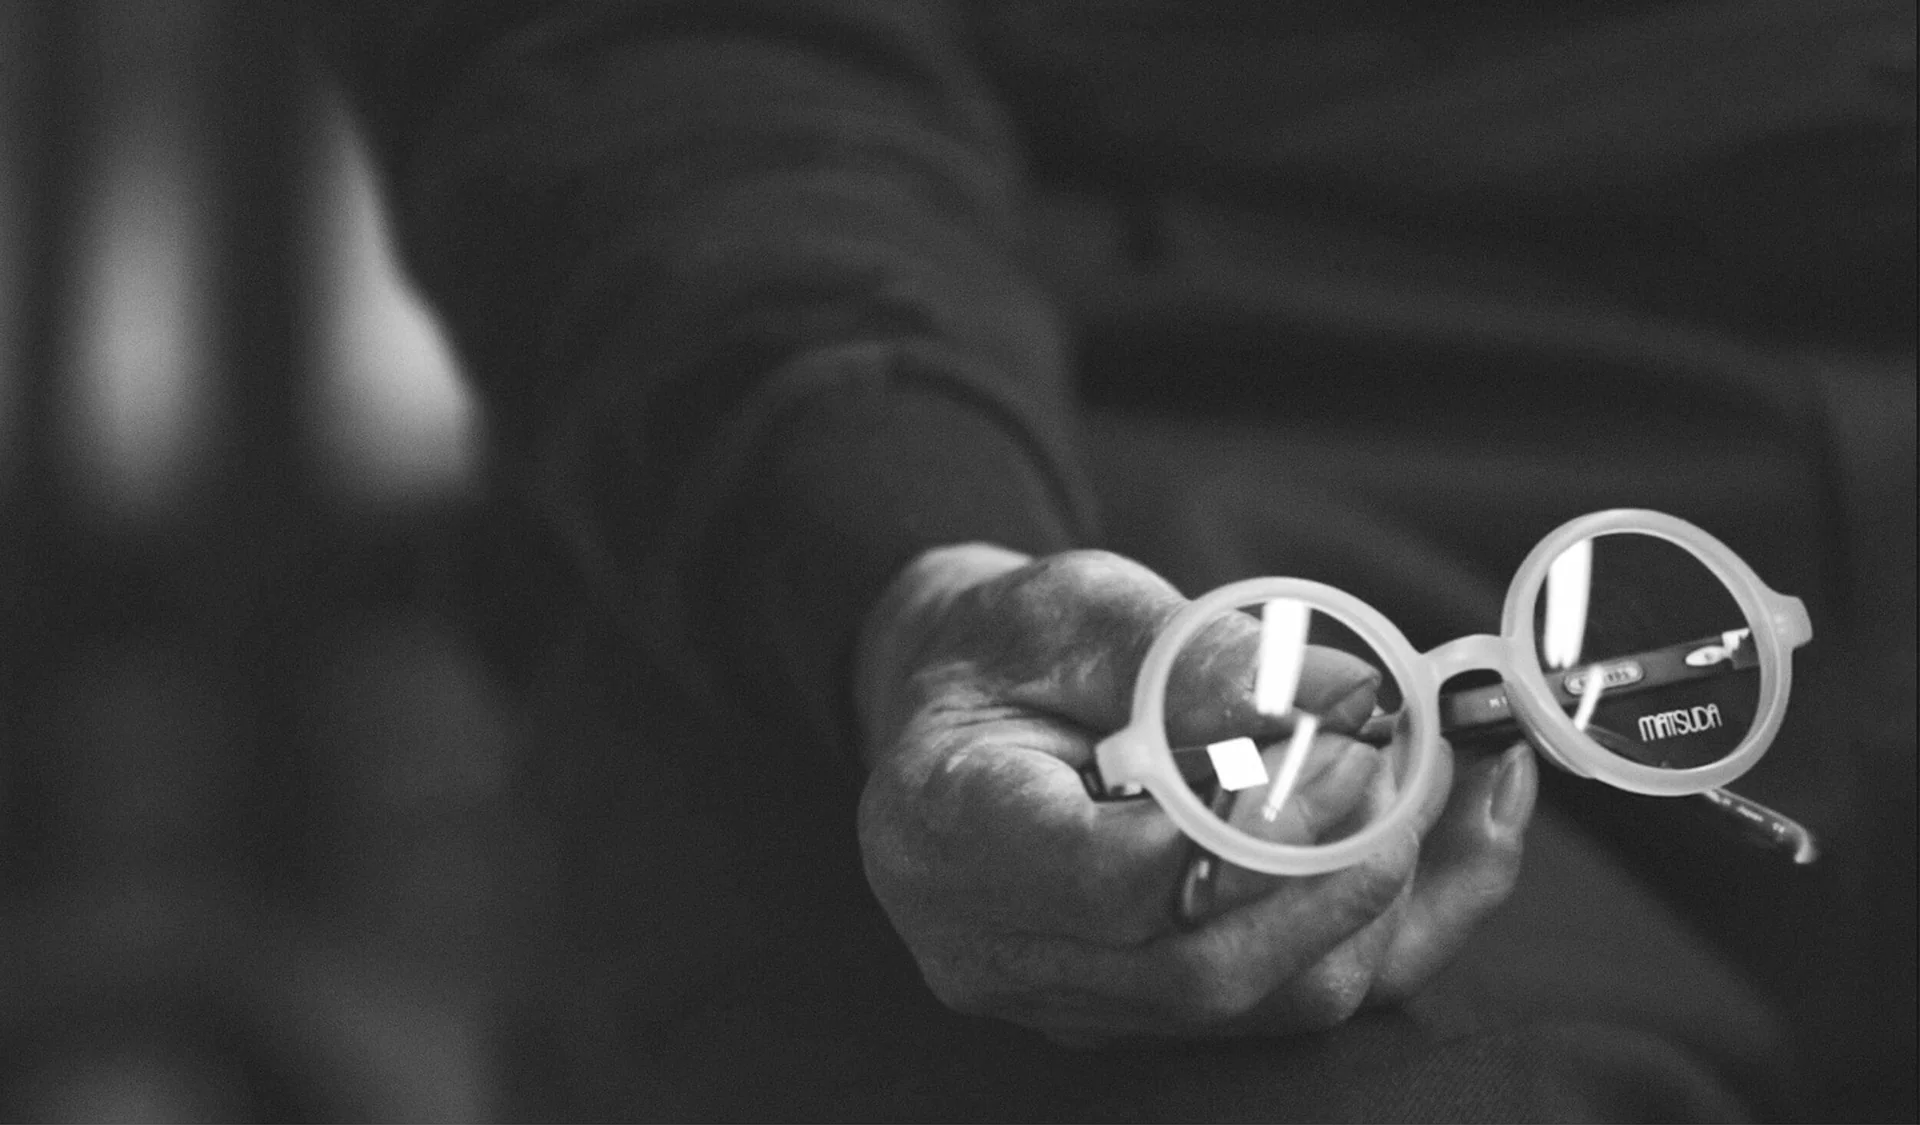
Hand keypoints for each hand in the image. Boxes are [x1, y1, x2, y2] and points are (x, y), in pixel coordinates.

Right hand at [853, 545, 1536, 1044]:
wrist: (962, 703)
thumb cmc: (1006, 646)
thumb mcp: (1080, 608)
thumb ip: (1196, 656)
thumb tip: (1351, 695)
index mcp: (946, 834)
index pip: (1112, 883)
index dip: (1253, 827)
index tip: (1346, 742)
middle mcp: (996, 949)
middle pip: (1203, 970)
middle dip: (1340, 870)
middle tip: (1415, 757)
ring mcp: (1073, 999)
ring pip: (1266, 1001)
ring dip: (1382, 896)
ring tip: (1439, 769)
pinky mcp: (1147, 1011)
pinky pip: (1292, 997)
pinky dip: (1393, 923)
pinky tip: (1461, 830)